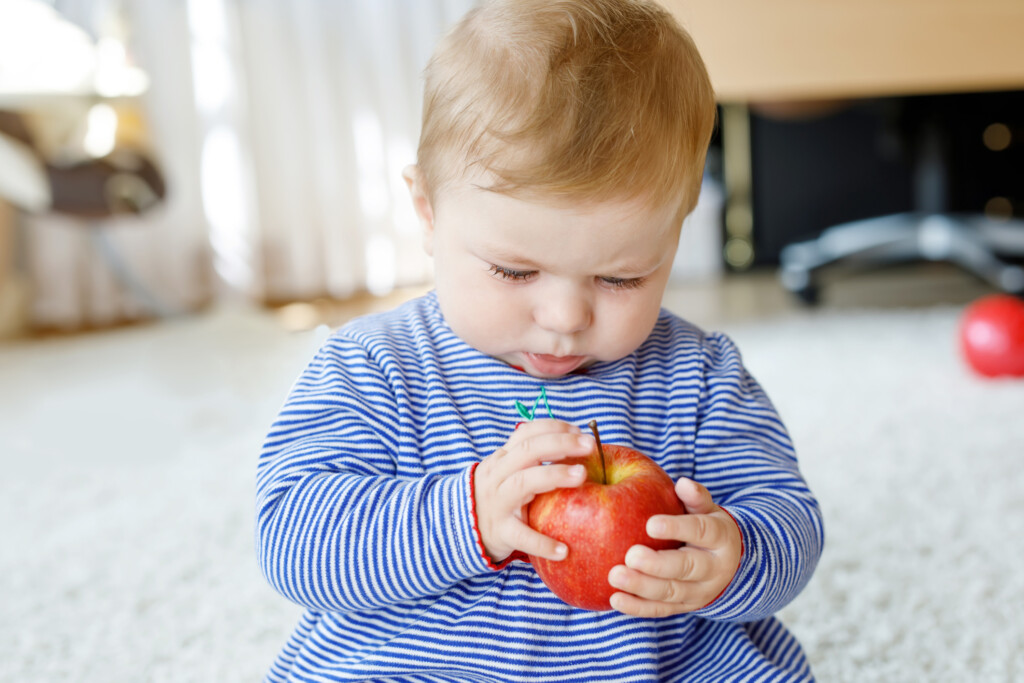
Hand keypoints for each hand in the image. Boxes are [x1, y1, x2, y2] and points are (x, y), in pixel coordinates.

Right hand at [474, 419, 592, 563]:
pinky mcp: (500, 531)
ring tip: (582, 476)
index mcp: (503, 458)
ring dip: (555, 475)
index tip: (579, 430)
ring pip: (524, 482)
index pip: (526, 433)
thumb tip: (577, 445)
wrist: (465, 528)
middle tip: (590, 446)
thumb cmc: (500, 497)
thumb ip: (534, 460)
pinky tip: (564, 551)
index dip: (553, 428)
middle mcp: (498, 475)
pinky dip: (542, 543)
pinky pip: (522, 536)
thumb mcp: (508, 473)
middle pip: (528, 451)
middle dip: (561, 444)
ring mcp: (498, 502)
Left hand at [607, 477, 741, 617]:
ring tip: (615, 576)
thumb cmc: (706, 526)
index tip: (650, 524)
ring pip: (671, 592)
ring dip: (642, 587)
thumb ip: (695, 497)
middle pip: (685, 568)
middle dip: (656, 564)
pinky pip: (661, 610)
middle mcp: (713, 568)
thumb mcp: (707, 509)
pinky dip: (638, 607)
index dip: (677, 528)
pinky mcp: (684, 607)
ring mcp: (699, 592)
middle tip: (630, 556)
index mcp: (720, 538)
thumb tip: (683, 483)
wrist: (728, 564)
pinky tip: (615, 598)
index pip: (701, 531)